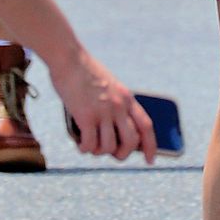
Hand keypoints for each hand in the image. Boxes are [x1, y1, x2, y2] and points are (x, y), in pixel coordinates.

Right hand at [54, 48, 156, 163]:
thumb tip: (115, 130)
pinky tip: (80, 145)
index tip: (149, 160)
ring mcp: (103, 112)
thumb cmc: (85, 72)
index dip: (150, 146)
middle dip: (122, 154)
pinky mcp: (86, 116)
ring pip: (108, 147)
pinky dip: (85, 148)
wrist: (69, 59)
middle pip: (130, 142)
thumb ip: (116, 104)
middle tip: (111, 154)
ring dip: (99, 151)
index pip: (146, 126)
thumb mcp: (110, 86)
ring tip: (90, 146)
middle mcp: (119, 106)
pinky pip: (90, 144)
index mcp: (127, 98)